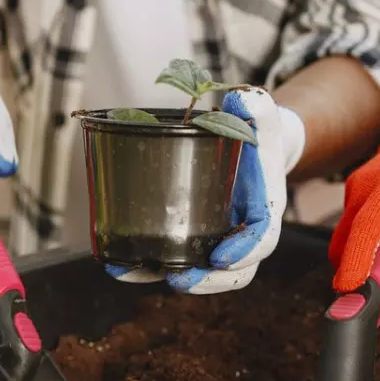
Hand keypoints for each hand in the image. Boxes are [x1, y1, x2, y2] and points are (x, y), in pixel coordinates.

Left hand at [107, 88, 305, 293]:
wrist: (249, 144)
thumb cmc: (254, 133)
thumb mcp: (260, 116)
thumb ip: (258, 107)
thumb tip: (244, 99)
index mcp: (263, 210)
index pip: (261, 240)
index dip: (243, 252)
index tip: (220, 257)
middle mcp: (242, 233)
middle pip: (233, 272)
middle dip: (206, 282)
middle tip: (177, 279)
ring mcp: (216, 239)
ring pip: (199, 274)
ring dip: (164, 278)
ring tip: (132, 271)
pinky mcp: (191, 238)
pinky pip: (172, 260)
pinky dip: (144, 267)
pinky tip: (116, 263)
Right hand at [329, 88, 379, 293]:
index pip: (364, 230)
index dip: (354, 263)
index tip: (349, 290)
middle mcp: (363, 186)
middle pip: (346, 240)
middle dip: (357, 270)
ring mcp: (357, 188)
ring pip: (352, 235)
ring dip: (373, 256)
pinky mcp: (359, 192)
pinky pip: (360, 225)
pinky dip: (377, 241)